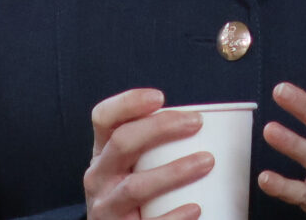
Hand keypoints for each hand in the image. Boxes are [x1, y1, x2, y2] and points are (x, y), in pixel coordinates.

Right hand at [85, 88, 214, 219]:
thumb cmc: (131, 196)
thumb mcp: (128, 167)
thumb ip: (151, 145)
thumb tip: (207, 122)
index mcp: (102, 153)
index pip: (103, 118)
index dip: (128, 103)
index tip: (159, 97)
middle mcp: (99, 177)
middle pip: (122, 143)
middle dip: (160, 128)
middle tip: (196, 123)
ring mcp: (107, 208)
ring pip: (135, 186)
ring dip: (173, 171)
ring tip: (206, 162)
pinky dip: (173, 217)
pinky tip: (195, 208)